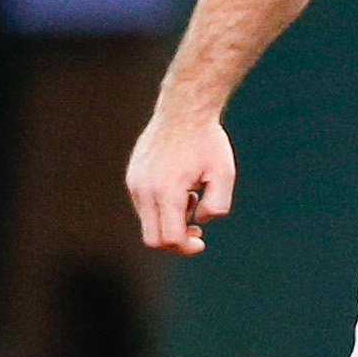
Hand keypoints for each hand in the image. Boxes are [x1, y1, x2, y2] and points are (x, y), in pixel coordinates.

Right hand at [127, 113, 235, 254]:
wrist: (184, 109)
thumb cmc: (208, 141)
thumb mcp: (224, 174)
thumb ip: (216, 206)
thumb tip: (199, 220)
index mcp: (167, 191)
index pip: (168, 239)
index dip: (185, 247)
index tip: (201, 241)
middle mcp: (144, 189)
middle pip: (153, 238)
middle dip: (176, 241)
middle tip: (197, 231)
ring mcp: (135, 182)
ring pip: (147, 222)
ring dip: (170, 220)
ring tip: (191, 196)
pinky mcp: (133, 176)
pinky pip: (143, 205)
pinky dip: (161, 207)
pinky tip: (180, 187)